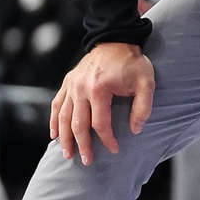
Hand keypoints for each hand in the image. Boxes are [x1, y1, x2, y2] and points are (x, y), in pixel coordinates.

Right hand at [50, 41, 155, 163]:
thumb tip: (135, 130)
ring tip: (67, 154)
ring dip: (65, 138)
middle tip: (86, 161)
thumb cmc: (132, 62)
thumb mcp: (146, 83)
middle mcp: (81, 88)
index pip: (100, 123)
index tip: (114, 149)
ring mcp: (72, 85)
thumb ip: (142, 108)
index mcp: (99, 89)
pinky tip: (54, 135)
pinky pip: (57, 104)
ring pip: (64, 117)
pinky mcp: (68, 81)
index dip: (107, 139)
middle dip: (82, 145)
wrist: (115, 39)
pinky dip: (54, 121)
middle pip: (78, 124)